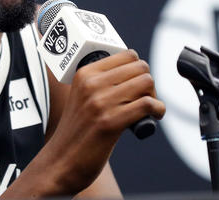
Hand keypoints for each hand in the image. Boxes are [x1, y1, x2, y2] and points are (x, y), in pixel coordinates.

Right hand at [43, 50, 165, 192]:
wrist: (60, 162)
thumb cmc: (76, 132)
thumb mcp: (81, 98)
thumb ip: (100, 84)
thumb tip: (135, 73)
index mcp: (84, 74)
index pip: (127, 55)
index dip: (138, 69)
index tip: (137, 85)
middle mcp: (91, 84)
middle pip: (140, 67)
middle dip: (148, 83)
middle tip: (143, 99)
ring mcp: (100, 103)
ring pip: (146, 82)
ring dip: (154, 96)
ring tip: (148, 109)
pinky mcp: (110, 123)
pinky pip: (147, 104)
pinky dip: (158, 110)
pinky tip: (153, 117)